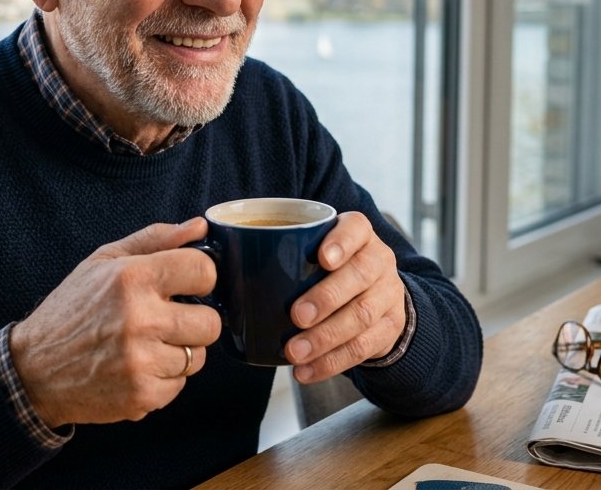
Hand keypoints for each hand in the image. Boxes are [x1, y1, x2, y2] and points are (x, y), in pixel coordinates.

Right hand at [9, 218, 220, 427]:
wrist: (33, 369)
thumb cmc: (70, 310)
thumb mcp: (103, 261)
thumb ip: (155, 239)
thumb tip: (198, 227)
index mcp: (132, 278)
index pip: (204, 272)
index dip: (201, 278)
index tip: (188, 285)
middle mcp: (139, 319)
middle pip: (210, 322)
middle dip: (195, 320)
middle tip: (169, 320)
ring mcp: (142, 361)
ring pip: (199, 357)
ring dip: (179, 351)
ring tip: (148, 344)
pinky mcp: (142, 395)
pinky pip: (179, 385)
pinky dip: (164, 378)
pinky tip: (137, 367)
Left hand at [284, 212, 406, 383]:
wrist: (374, 295)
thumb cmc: (325, 270)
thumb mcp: (311, 250)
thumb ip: (277, 248)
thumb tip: (212, 250)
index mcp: (357, 234)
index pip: (356, 229)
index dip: (342, 242)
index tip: (322, 258)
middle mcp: (377, 261)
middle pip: (361, 275)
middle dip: (328, 297)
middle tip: (297, 316)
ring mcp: (387, 295)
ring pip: (363, 315)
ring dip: (326, 337)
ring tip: (295, 352)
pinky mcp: (389, 328)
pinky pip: (363, 348)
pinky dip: (332, 363)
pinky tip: (306, 372)